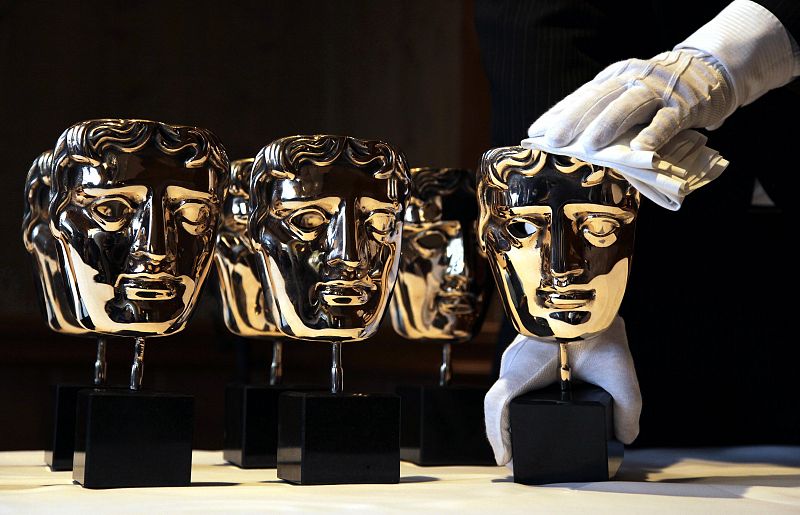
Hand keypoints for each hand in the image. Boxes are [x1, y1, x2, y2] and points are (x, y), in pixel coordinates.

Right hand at [484, 317, 641, 466]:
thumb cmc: (598, 327)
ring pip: (501, 395)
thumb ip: (628, 408)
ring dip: (506, 422)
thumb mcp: (619, 370)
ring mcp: (514, 358)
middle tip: (517, 463)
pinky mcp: (521, 357)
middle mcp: (513, 362)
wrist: (588, 294)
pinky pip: (510, 386)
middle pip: (496, 405)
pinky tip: (528, 420)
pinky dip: (513, 408)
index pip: (498, 402)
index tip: (506, 459)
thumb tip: (626, 437)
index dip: (497, 434)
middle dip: (503, 437)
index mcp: (527, 365)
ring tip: (520, 447)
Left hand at [528, 49, 732, 151]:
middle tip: (553, 141)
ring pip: (630, 104)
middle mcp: (633, 79)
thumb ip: (607, 116)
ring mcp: (659, 90)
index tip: (536, 132)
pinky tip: (643, 148)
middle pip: (600, 98)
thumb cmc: (660, 93)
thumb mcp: (629, 96)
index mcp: (615, 77)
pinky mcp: (685, 105)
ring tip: (590, 146)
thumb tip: (575, 145)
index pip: (581, 96)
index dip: (558, 113)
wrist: (711, 70)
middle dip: (574, 120)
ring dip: (608, 125)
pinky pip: (668, 120)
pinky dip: (655, 133)